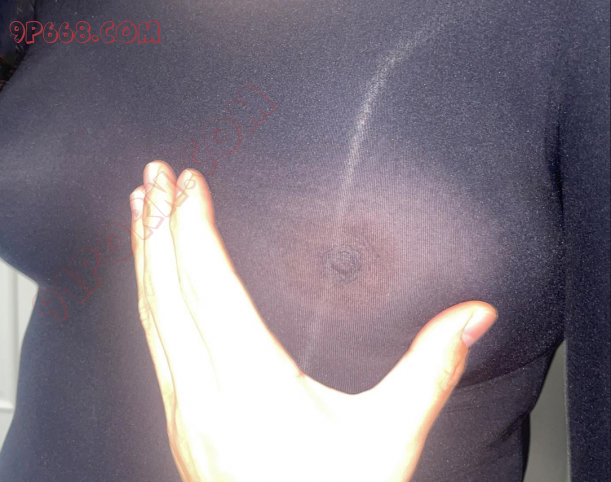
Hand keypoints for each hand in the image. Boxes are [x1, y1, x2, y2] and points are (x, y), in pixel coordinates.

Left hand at [129, 161, 496, 481]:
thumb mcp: (390, 436)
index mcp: (253, 387)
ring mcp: (183, 412)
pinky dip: (148, 299)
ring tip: (140, 212)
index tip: (188, 184)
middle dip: (158, 227)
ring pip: (151, 318)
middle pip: (168, 294)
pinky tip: (151, 283)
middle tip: (153, 175)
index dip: (195, 229)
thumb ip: (429, 369)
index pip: (211, 288)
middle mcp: (205, 396)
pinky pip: (153, 345)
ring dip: (145, 259)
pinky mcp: (180, 423)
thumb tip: (470, 317)